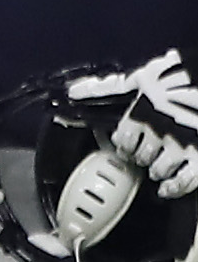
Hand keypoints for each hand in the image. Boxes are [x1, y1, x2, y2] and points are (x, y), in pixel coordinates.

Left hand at [109, 51, 197, 196]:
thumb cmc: (176, 74)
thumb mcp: (141, 76)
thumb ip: (108, 88)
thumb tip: (76, 91)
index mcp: (140, 114)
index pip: (122, 140)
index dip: (124, 142)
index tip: (127, 143)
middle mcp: (157, 133)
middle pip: (139, 157)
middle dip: (140, 155)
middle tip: (145, 152)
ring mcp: (180, 146)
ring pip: (159, 171)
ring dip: (157, 169)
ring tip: (159, 165)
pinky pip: (184, 181)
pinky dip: (175, 187)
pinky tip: (169, 187)